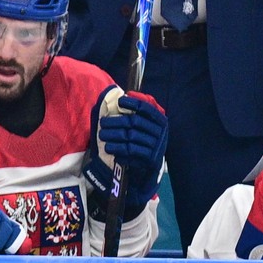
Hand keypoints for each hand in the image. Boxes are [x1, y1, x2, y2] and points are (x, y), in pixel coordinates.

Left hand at [84, 87, 168, 218]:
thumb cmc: (145, 142)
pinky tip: (110, 148)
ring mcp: (156, 146)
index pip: (146, 108)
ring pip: (130, 137)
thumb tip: (126, 94)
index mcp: (160, 121)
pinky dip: (119, 150)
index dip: (132, 103)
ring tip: (102, 136)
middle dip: (115, 121)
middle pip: (134, 122)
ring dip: (113, 136)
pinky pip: (131, 152)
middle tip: (102, 123)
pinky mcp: (150, 159)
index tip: (119, 101)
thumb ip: (138, 113)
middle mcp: (160, 132)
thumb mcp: (146, 127)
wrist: (151, 168)